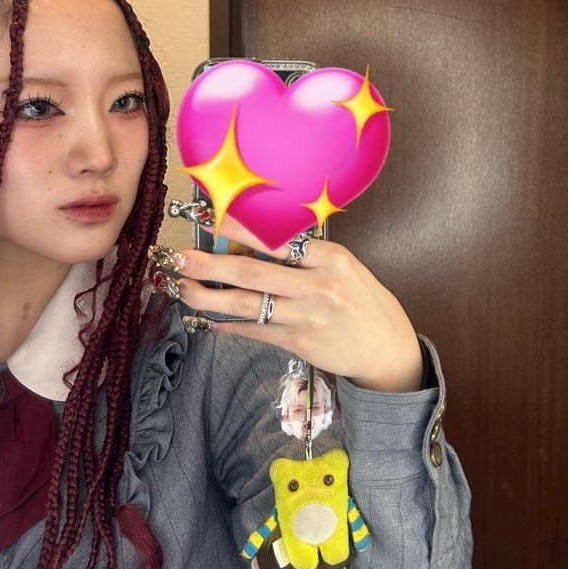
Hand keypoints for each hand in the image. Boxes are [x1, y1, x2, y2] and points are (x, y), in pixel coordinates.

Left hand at [169, 218, 422, 392]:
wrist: (387, 348)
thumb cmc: (364, 302)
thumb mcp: (344, 268)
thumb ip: (306, 256)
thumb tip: (255, 244)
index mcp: (330, 258)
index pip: (277, 239)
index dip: (239, 230)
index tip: (209, 220)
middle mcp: (317, 285)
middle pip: (252, 272)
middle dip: (210, 265)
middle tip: (180, 258)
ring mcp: (306, 316)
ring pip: (246, 305)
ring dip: (209, 298)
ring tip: (183, 289)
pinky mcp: (299, 343)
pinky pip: (255, 332)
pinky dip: (229, 326)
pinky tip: (209, 322)